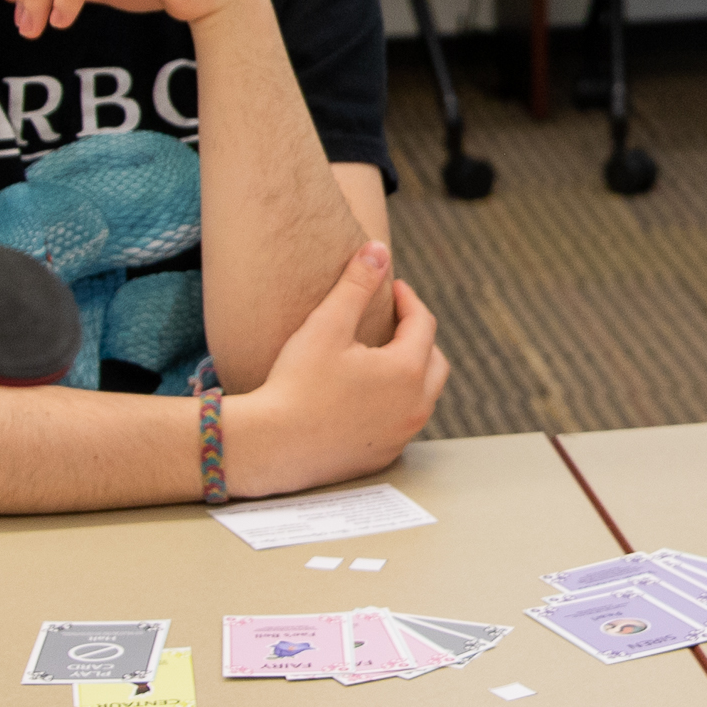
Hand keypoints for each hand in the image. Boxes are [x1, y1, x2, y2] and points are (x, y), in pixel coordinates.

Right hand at [212, 243, 447, 499]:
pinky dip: (396, 404)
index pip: (423, 324)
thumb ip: (356, 284)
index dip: (408, 300)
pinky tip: (370, 395)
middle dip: (418, 337)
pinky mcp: (384, 456)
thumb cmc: (296, 383)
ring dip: (412, 372)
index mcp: (408, 370)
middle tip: (394, 321)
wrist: (271, 446)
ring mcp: (402, 435)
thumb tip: (379, 250)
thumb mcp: (326, 325)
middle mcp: (415, 406)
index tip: (391, 288)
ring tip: (384, 356)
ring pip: (423, 395)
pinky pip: (403, 423)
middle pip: (435, 361)